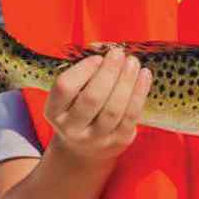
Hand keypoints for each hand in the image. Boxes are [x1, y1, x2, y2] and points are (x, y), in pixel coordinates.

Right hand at [44, 48, 151, 163]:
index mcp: (54, 112)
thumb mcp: (73, 92)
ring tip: (133, 62)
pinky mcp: (118, 142)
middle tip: (119, 54)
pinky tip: (144, 76)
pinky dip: (139, 94)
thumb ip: (84, 71)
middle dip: (108, 73)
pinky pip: (131, 117)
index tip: (98, 57)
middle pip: (91, 99)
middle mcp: (71, 129)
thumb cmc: (79, 108)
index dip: (83, 69)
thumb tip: (105, 49)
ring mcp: (95, 139)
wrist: (85, 148)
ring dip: (126, 82)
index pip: (65, 87)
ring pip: (113, 109)